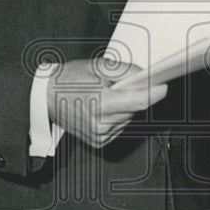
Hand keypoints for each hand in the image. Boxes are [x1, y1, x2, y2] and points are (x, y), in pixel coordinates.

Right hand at [47, 59, 166, 148]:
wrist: (45, 98)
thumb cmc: (68, 80)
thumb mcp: (97, 66)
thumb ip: (125, 71)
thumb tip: (146, 76)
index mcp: (99, 102)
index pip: (139, 101)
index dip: (154, 93)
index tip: (163, 85)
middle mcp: (100, 123)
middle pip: (135, 109)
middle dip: (134, 96)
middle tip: (119, 85)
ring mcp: (99, 136)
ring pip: (128, 119)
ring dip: (125, 107)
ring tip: (106, 97)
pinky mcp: (99, 142)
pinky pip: (119, 128)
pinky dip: (116, 117)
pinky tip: (102, 109)